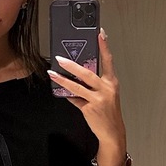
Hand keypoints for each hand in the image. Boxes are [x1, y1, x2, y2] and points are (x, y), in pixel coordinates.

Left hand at [48, 28, 126, 155]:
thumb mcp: (104, 96)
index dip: (104, 46)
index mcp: (112, 82)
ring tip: (53, 73)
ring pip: (78, 86)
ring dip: (63, 79)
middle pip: (87, 73)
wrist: (112, 132)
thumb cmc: (108, 113)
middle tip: (61, 58)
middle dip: (72, 65)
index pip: (108, 60)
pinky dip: (68, 95)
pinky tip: (60, 90)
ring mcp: (99, 98)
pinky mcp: (91, 108)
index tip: (100, 33)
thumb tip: (75, 79)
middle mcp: (107, 88)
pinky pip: (75, 99)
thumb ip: (91, 86)